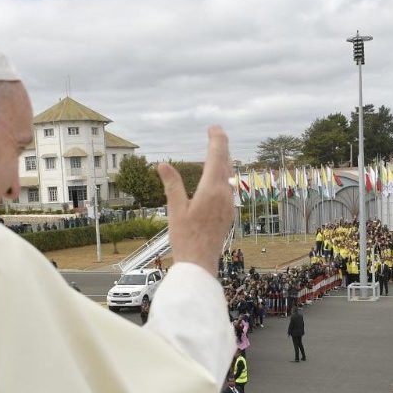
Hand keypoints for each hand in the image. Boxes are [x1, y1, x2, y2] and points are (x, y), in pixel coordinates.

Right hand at [158, 126, 233, 272]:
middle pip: (226, 163)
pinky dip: (224, 175)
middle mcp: (224, 194)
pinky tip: (218, 178)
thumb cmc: (185, 239)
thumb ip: (172, 185)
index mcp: (211, 189)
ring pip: (230, 176)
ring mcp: (229, 205)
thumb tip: (162, 164)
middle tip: (215, 133)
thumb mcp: (175, 209)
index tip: (213, 128)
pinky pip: (229, 187)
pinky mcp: (229, 214)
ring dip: (224, 161)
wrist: (200, 265)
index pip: (217, 156)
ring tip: (217, 151)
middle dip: (221, 146)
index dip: (216, 139)